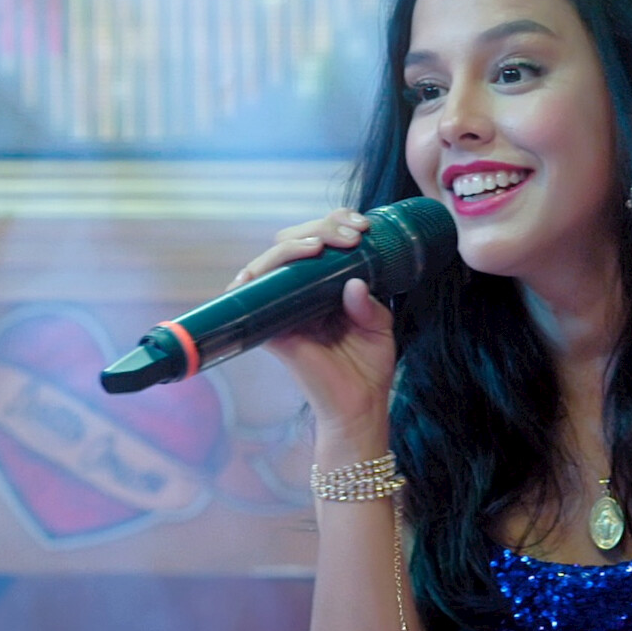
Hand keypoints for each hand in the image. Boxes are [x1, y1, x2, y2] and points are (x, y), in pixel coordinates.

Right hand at [228, 208, 395, 443]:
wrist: (359, 407)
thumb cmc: (368, 367)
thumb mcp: (379, 326)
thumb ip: (370, 302)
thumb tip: (354, 282)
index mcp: (322, 287)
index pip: (318, 241)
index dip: (335, 223)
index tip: (363, 226)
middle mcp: (297, 294)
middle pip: (292, 242)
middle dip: (321, 227)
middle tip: (352, 235)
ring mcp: (281, 310)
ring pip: (271, 261)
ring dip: (294, 244)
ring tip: (323, 245)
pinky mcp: (271, 330)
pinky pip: (251, 296)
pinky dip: (258, 275)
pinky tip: (283, 265)